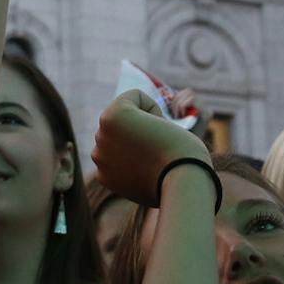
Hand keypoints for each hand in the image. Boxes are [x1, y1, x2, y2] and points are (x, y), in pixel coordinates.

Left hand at [92, 90, 207, 204]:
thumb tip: (119, 143)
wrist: (184, 184)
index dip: (154, 111)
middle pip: (123, 120)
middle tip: (157, 144)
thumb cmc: (179, 147)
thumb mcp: (159, 120)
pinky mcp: (104, 177)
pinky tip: (141, 172)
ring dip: (130, 145)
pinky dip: (126, 164)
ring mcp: (100, 157)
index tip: (162, 127)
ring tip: (150, 159)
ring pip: (117, 140)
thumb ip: (135, 123)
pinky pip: (114, 160)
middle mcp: (100, 134)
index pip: (135, 99)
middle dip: (139, 128)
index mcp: (112, 114)